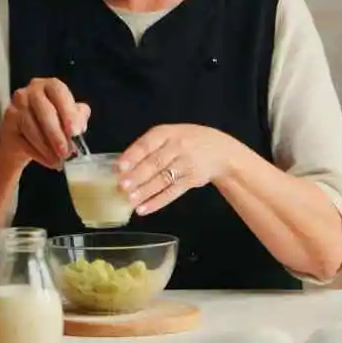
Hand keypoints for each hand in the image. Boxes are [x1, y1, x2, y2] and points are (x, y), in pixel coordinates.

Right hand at [0, 78, 90, 170]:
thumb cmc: (51, 123)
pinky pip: (23, 141)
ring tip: (60, 160)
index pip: (59, 92)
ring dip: (48, 148)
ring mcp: (15, 108)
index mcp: (48, 85)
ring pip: (33, 129)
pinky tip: (49, 161)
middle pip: (45, 112)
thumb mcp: (68, 117)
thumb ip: (78, 117)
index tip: (75, 132)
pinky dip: (39, 154)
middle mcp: (29, 92)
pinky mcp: (6, 126)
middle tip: (67, 152)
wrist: (22, 137)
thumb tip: (79, 126)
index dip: (68, 112)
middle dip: (57, 135)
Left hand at [116, 124, 239, 214]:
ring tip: (130, 200)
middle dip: (138, 175)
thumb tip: (120, 165)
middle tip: (122, 186)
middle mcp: (178, 147)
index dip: (133, 155)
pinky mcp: (191, 181)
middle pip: (155, 163)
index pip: (148, 144)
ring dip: (146, 191)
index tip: (120, 167)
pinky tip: (144, 209)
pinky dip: (157, 202)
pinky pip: (172, 193)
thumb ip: (149, 146)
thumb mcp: (171, 134)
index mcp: (168, 133)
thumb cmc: (188, 142)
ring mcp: (186, 165)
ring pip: (163, 179)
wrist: (221, 152)